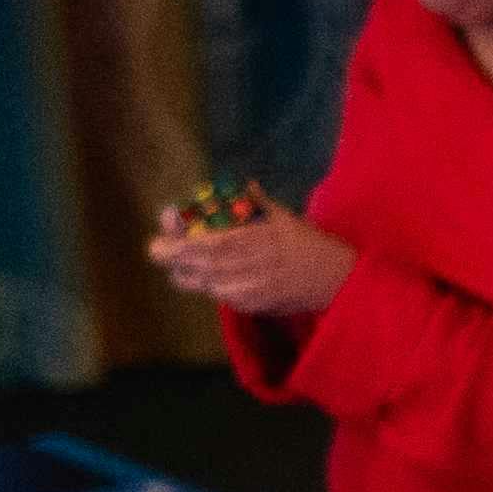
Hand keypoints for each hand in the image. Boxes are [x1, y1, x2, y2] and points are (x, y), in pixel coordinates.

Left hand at [152, 206, 357, 315]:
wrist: (331, 280)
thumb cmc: (305, 243)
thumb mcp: (281, 216)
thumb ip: (256, 202)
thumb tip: (246, 184)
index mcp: (243, 242)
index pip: (196, 246)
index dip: (173, 242)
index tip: (161, 233)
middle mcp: (237, 270)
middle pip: (187, 270)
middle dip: (171, 257)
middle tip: (162, 247)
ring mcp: (240, 292)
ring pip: (198, 284)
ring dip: (189, 271)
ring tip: (189, 257)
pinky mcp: (246, 306)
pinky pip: (217, 294)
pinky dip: (211, 282)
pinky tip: (219, 272)